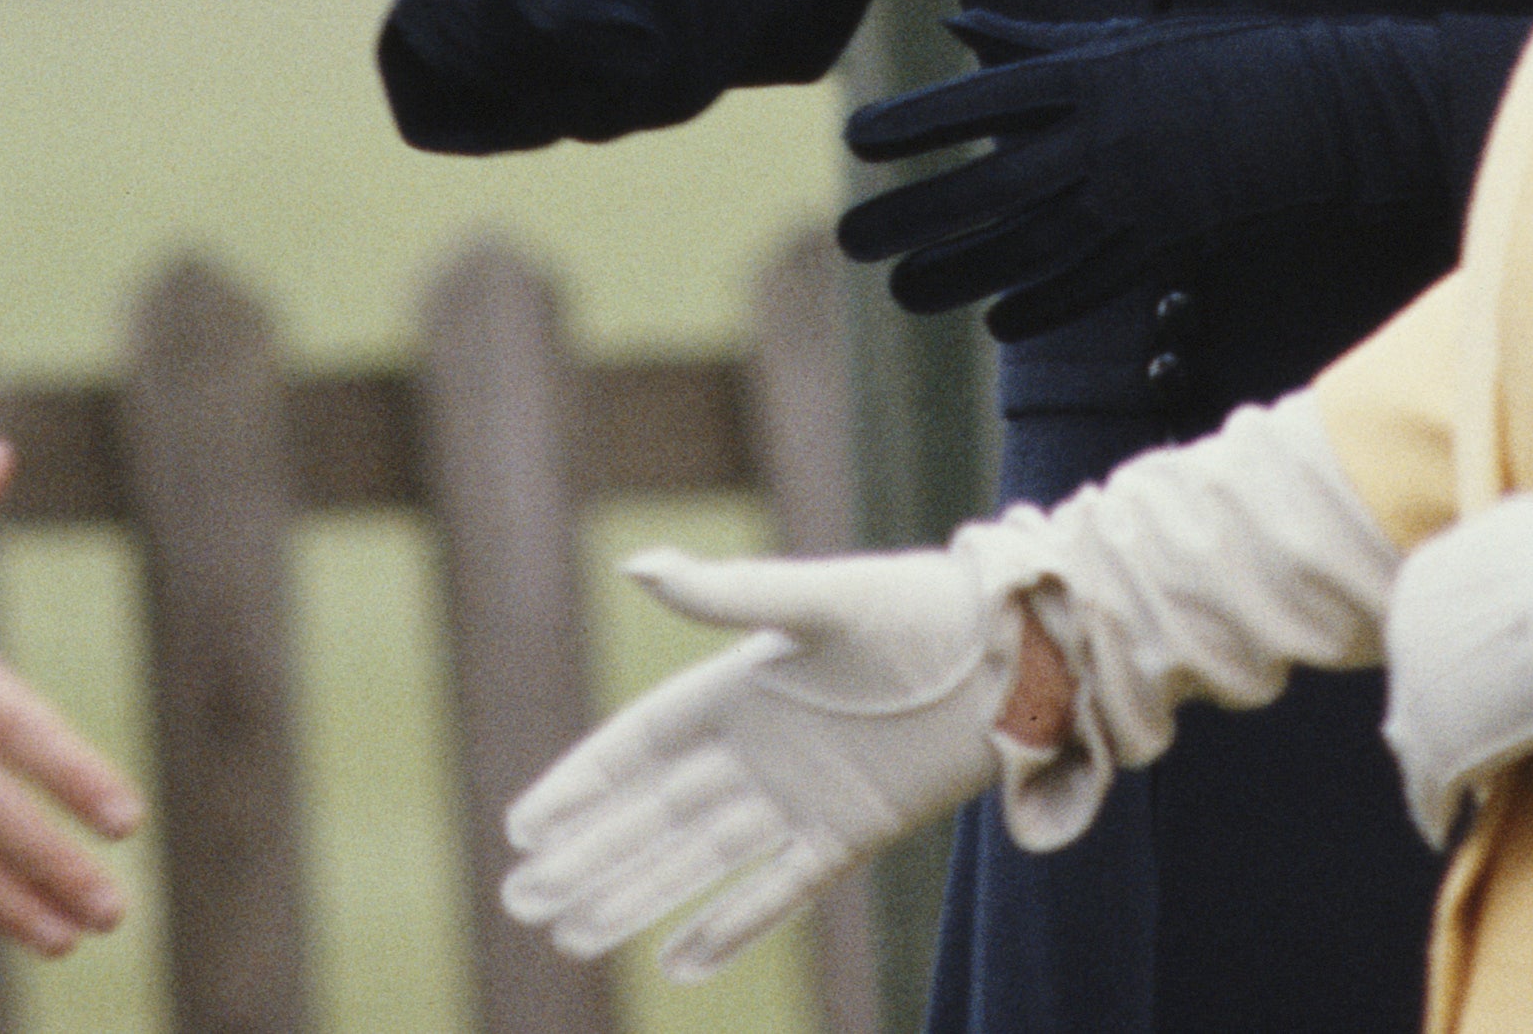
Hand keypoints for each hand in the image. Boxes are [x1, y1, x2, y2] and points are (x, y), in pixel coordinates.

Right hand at [500, 543, 1012, 978]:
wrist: (1012, 652)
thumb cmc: (916, 608)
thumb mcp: (818, 600)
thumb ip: (728, 594)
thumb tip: (635, 568)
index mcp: (741, 685)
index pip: (640, 747)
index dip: (582, 786)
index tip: (522, 827)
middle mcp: (761, 748)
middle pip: (654, 815)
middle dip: (588, 856)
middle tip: (519, 902)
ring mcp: (802, 797)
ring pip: (699, 861)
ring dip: (635, 899)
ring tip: (569, 938)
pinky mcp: (850, 835)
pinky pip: (777, 892)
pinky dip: (728, 928)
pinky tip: (676, 965)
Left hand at [838, 9, 1453, 336]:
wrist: (1323, 108)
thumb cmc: (1220, 56)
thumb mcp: (1125, 33)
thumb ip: (1033, 39)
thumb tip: (956, 26)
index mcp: (1091, 78)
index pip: (981, 103)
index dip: (916, 122)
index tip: (857, 138)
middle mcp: (1104, 141)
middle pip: (990, 186)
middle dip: (915, 215)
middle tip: (851, 239)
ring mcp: (1136, 199)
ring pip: (1029, 247)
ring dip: (959, 272)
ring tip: (903, 289)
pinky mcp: (1166, 243)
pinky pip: (1092, 284)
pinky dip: (1042, 305)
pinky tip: (998, 320)